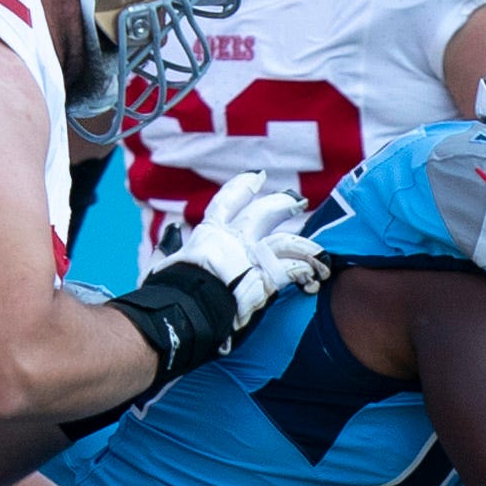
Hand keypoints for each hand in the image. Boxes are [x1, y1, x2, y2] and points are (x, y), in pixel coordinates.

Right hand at [174, 169, 323, 325]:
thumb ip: (171, 251)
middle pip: (264, 212)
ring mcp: (252, 257)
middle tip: (298, 201)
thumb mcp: (166, 266)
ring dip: (306, 246)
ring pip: (287, 241)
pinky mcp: (266, 279)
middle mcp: (234, 239)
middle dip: (282, 204)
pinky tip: (312, 279)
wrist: (185, 309)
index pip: (227, 202)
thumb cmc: (171, 291)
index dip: (242, 187)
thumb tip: (171, 237)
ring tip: (319, 254)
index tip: (256, 177)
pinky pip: (293, 270)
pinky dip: (304, 273)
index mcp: (209, 234)